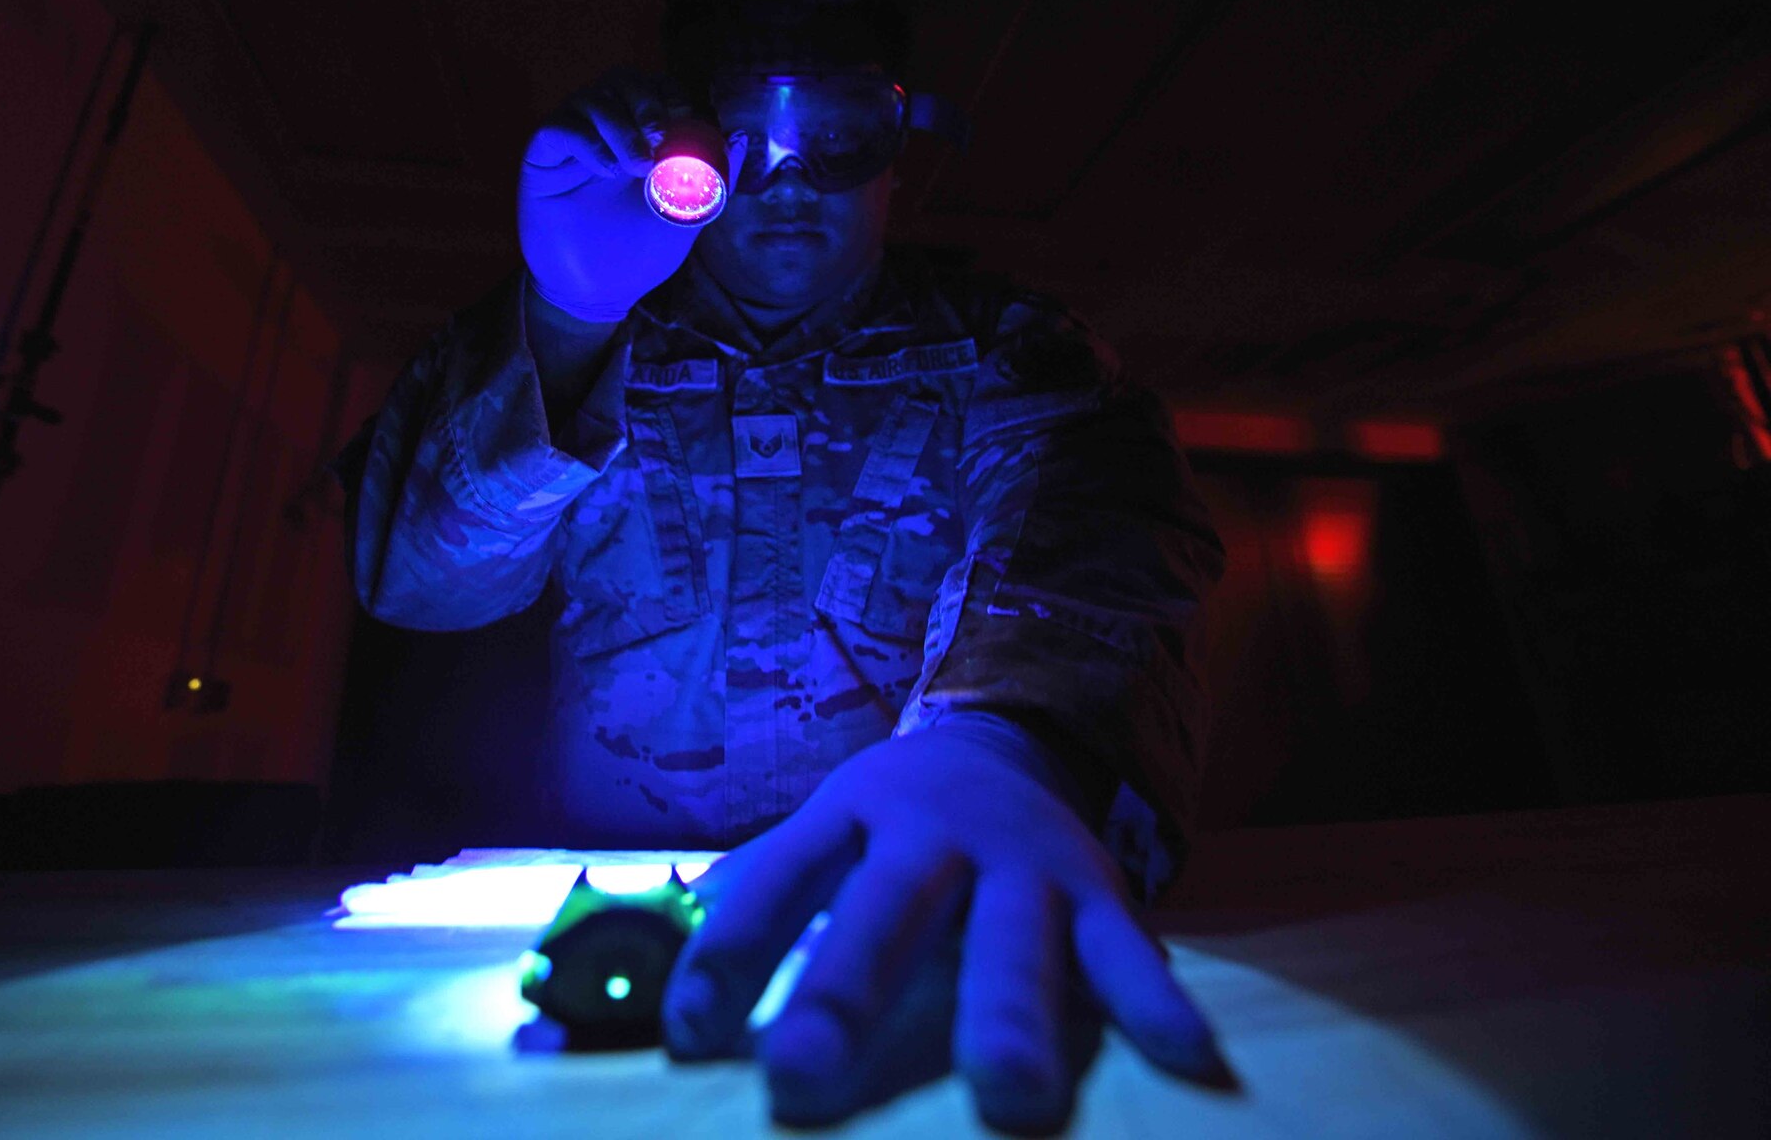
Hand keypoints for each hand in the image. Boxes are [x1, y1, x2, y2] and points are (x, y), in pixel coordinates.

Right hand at [518, 66, 703, 321]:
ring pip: (592, 98)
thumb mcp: (686, 215)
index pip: (656, 89)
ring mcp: (574, 141)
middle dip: (646, 102)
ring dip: (620, 127)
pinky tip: (606, 170)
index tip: (684, 119)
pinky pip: (560, 128)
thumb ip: (713, 177)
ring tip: (635, 167)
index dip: (670, 94)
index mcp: (641, 136)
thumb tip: (738, 137)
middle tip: (659, 138)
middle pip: (623, 80)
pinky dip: (587, 142)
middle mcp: (606, 129)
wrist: (597, 292)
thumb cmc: (640, 253)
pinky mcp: (543, 158)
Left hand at [661, 722, 1231, 1131]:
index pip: (775, 880)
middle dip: (844, 997)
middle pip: (886, 914)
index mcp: (849, 817)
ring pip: (1014, 941)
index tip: (684, 1034)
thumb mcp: (820, 835)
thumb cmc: (889, 825)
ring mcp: (1023, 864)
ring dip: (1009, 1018)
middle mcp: (934, 835)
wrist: (1008, 741)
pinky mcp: (1099, 890)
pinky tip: (1185, 1057)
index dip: (726, 954)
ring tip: (1012, 1100)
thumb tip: (655, 1000)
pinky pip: (1128, 950)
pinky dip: (1156, 1001)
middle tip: (802, 1082)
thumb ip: (756, 907)